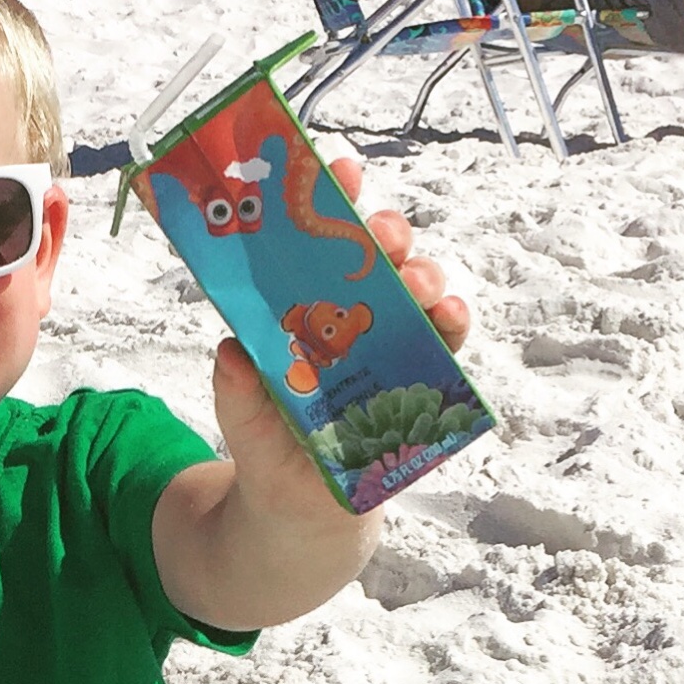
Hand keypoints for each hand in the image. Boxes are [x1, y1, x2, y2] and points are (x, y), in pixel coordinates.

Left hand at [209, 154, 468, 495]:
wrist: (302, 514)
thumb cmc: (270, 452)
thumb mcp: (243, 421)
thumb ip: (236, 391)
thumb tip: (231, 352)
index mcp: (306, 307)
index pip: (321, 241)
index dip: (333, 197)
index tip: (340, 168)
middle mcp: (354, 315)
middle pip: (379, 256)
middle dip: (387, 234)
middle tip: (383, 236)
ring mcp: (391, 344)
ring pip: (418, 291)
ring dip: (423, 278)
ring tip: (416, 287)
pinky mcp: (420, 379)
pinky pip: (445, 343)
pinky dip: (453, 324)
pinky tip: (450, 319)